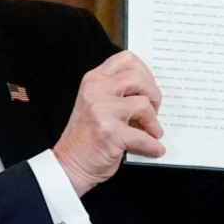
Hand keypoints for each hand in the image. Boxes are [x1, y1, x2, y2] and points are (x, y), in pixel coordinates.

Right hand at [52, 51, 164, 195]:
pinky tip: (154, 149)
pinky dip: (153, 145)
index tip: (149, 86)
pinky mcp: (110, 133)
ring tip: (153, 130)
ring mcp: (102, 111)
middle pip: (138, 77)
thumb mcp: (96, 103)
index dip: (144, 71)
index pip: (126, 59)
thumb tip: (150, 92)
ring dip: (154, 121)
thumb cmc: (86, 136)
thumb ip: (117, 92)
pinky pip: (144, 136)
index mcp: (94, 80)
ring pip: (144, 104)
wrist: (69, 164)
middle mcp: (96, 90)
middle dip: (153, 94)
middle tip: (154, 109)